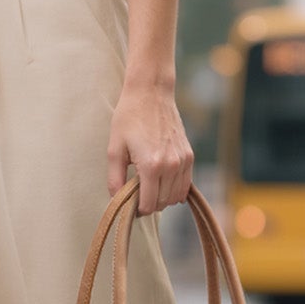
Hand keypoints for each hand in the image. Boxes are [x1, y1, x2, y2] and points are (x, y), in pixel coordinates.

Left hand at [108, 77, 193, 216]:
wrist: (151, 93)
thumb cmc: (128, 118)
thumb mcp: (114, 149)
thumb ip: (115, 179)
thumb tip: (117, 200)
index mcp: (151, 166)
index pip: (149, 204)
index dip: (138, 210)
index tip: (130, 205)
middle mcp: (171, 166)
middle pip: (163, 203)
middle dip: (149, 204)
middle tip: (136, 194)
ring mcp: (183, 161)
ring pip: (175, 196)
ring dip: (162, 198)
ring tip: (147, 186)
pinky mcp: (189, 155)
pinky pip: (186, 184)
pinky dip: (175, 189)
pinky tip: (162, 183)